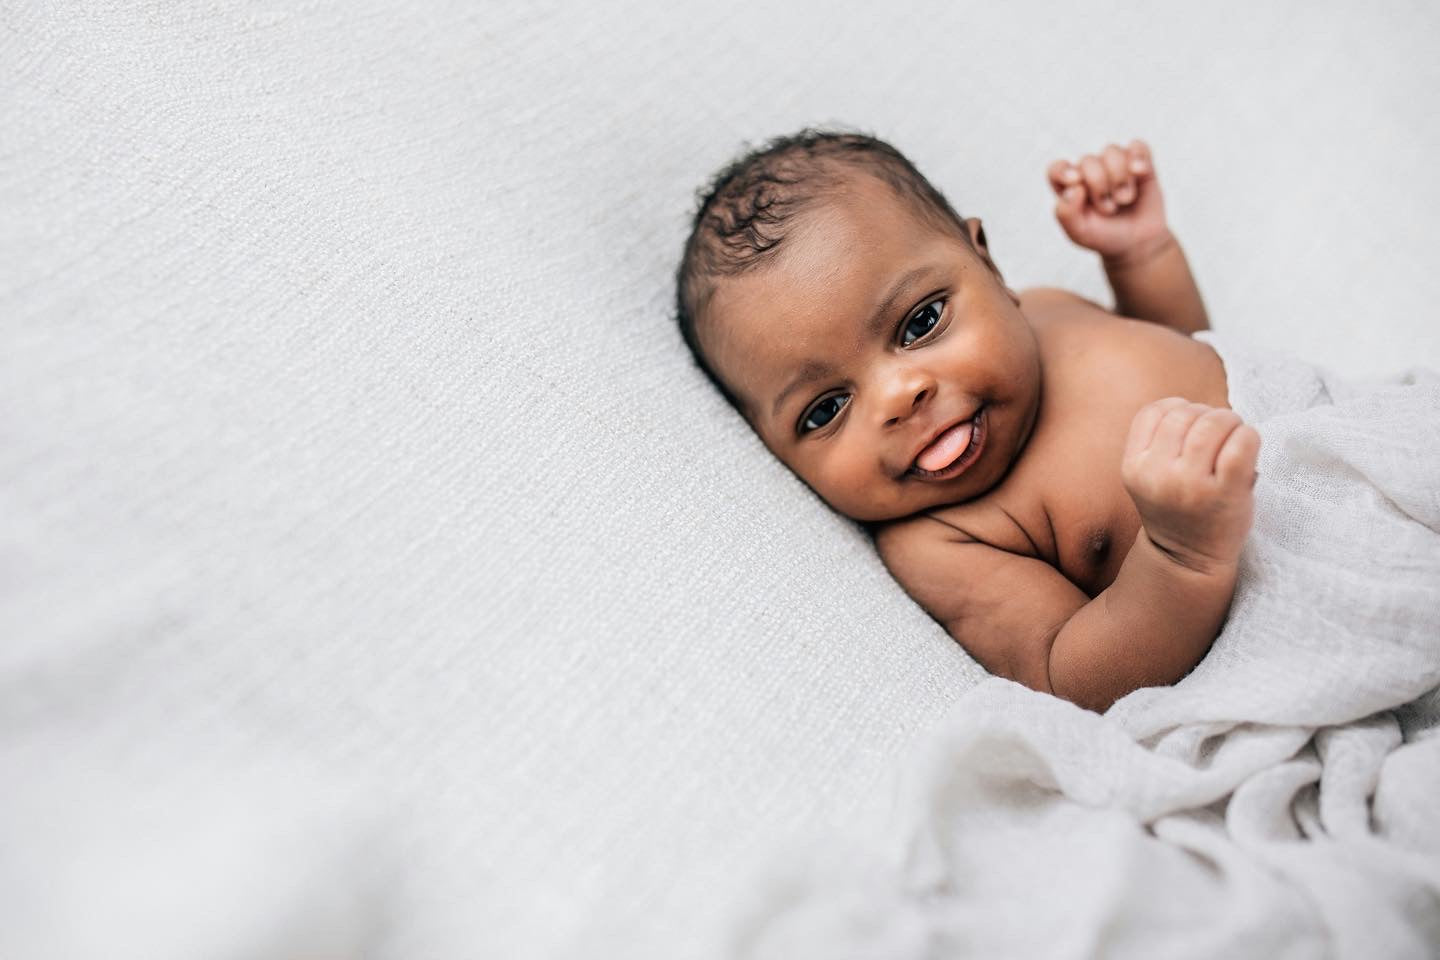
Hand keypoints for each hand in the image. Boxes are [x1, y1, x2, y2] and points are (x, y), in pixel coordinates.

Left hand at [1048, 140, 1170, 266]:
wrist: (1138, 243)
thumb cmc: (1105, 237)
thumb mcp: (1079, 233)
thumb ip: (1066, 213)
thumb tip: (1074, 187)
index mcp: (1069, 187)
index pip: (1056, 169)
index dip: (1063, 171)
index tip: (1075, 182)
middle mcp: (1089, 172)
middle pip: (1088, 161)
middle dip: (1099, 187)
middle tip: (1108, 209)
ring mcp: (1114, 165)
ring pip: (1111, 151)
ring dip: (1119, 178)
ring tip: (1123, 200)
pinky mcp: (1139, 163)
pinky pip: (1137, 147)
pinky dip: (1138, 158)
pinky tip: (1140, 172)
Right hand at [1121, 398, 1259, 574]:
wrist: (1187, 560)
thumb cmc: (1176, 510)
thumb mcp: (1150, 476)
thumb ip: (1161, 441)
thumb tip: (1199, 408)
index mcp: (1133, 467)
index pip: (1153, 412)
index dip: (1178, 408)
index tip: (1192, 425)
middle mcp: (1157, 474)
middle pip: (1184, 414)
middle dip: (1208, 414)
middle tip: (1220, 431)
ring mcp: (1190, 485)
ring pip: (1211, 423)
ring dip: (1229, 420)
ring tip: (1234, 435)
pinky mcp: (1224, 493)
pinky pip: (1240, 443)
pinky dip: (1248, 435)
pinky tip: (1247, 445)